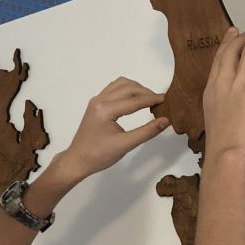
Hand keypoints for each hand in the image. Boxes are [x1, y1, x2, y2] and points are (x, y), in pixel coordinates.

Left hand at [55, 78, 169, 182]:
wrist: (78, 160)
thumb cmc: (99, 156)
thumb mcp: (125, 145)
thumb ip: (147, 132)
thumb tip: (165, 120)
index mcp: (106, 110)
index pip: (135, 100)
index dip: (152, 99)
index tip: (167, 100)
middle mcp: (100, 100)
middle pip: (128, 88)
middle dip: (146, 92)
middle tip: (160, 101)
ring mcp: (96, 100)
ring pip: (120, 84)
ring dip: (136, 88)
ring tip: (149, 99)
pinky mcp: (96, 103)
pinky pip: (113, 89)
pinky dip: (126, 90)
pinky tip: (134, 99)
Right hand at [202, 25, 244, 169]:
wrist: (227, 156)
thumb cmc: (223, 149)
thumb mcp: (217, 123)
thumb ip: (225, 110)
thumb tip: (236, 112)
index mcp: (211, 91)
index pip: (218, 60)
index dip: (227, 44)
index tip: (233, 34)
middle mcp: (222, 83)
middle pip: (232, 50)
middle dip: (244, 36)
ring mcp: (238, 85)